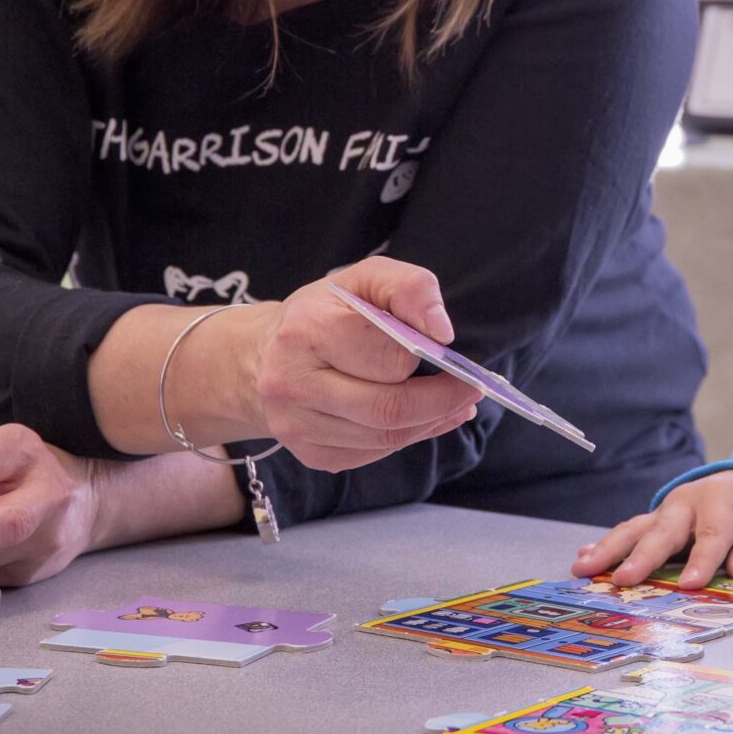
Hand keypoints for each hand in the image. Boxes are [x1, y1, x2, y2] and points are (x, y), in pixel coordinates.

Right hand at [240, 257, 482, 472]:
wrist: (262, 356)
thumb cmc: (324, 313)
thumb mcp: (363, 279)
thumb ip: (409, 288)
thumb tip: (442, 329)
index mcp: (306, 329)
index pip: (387, 354)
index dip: (426, 354)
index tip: (449, 352)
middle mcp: (292, 382)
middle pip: (388, 408)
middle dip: (441, 401)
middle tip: (470, 390)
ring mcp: (295, 424)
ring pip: (384, 438)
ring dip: (429, 423)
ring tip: (453, 404)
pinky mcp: (307, 453)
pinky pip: (371, 454)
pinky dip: (405, 439)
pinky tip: (422, 420)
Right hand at [570, 470, 732, 589]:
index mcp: (720, 499)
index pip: (712, 533)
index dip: (702, 559)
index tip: (690, 584)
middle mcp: (686, 503)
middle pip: (663, 532)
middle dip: (642, 557)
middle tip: (622, 580)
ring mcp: (666, 512)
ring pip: (635, 531)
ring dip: (608, 550)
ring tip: (583, 568)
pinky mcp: (656, 522)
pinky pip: (629, 534)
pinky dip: (604, 545)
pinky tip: (582, 557)